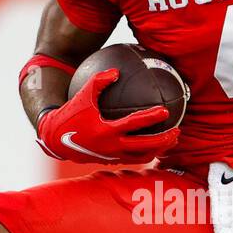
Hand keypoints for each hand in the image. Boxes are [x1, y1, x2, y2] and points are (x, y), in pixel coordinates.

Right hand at [36, 68, 179, 163]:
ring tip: (171, 141)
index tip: (165, 111)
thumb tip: (117, 71)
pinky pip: (133, 159)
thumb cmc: (70, 115)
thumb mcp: (82, 95)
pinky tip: (155, 145)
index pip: (134, 124)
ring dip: (158, 150)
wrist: (55, 140)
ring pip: (141, 157)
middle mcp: (111, 147)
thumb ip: (99, 81)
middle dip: (163, 140)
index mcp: (106, 131)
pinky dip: (146, 153)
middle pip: (144, 147)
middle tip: (177, 131)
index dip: (151, 117)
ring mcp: (112, 156)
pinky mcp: (110, 161)